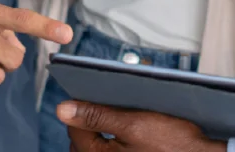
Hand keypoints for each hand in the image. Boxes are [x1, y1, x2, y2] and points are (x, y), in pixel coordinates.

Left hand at [57, 101, 225, 151]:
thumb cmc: (172, 143)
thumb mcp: (134, 123)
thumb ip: (97, 116)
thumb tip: (62, 109)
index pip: (75, 128)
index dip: (81, 105)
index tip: (94, 88)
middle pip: (83, 138)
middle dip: (92, 116)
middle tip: (110, 97)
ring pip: (98, 143)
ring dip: (105, 125)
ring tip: (122, 108)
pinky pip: (113, 147)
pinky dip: (116, 135)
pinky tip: (132, 124)